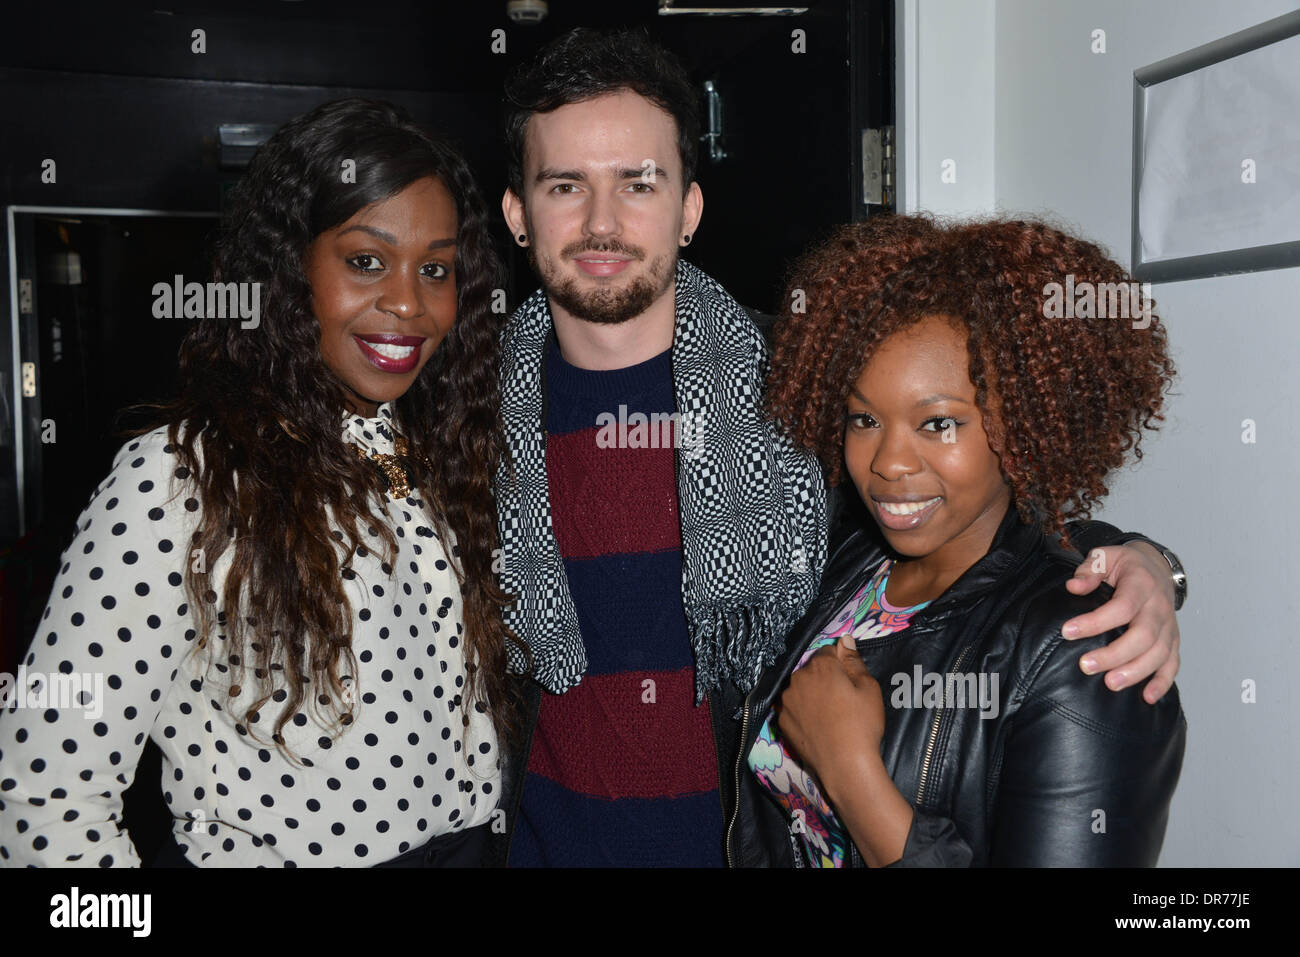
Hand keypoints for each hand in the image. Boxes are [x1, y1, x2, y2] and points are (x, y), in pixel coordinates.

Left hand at [778, 636, 912, 866]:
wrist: (845, 765)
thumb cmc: (862, 724)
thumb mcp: (868, 688)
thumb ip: (854, 661)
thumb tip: (844, 640)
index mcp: (821, 666)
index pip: (829, 652)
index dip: (841, 664)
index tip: (850, 681)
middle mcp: (798, 678)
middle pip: (812, 670)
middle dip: (825, 679)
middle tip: (843, 701)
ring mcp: (787, 701)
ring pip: (801, 689)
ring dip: (812, 694)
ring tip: (830, 716)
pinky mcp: (782, 721)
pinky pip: (793, 708)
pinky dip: (803, 712)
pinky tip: (818, 726)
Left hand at [1064, 542, 1179, 702]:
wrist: (1156, 567)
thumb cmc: (1125, 565)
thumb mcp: (1105, 557)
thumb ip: (1089, 570)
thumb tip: (1074, 587)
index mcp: (1141, 585)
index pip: (1121, 607)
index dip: (1095, 622)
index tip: (1067, 632)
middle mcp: (1159, 607)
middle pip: (1143, 636)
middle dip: (1114, 654)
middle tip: (1086, 666)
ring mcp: (1169, 626)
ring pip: (1159, 653)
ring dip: (1136, 672)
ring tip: (1110, 683)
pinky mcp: (1173, 640)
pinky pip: (1173, 663)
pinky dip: (1162, 682)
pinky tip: (1146, 697)